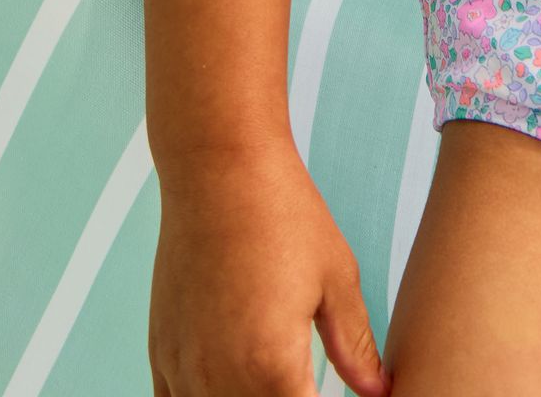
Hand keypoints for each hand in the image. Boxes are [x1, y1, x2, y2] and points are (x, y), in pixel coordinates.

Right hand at [148, 140, 392, 396]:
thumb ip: (355, 346)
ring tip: (274, 380)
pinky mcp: (162, 353)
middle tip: (309, 381)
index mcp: (272, 369)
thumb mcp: (336, 277)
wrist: (219, 167)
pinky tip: (231, 385)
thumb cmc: (284, 213)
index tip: (340, 392)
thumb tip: (379, 392)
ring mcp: (184, 370)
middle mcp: (220, 380)